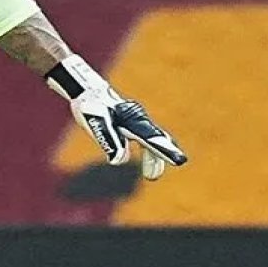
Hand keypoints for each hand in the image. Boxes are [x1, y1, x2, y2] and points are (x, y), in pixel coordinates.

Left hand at [71, 92, 187, 180]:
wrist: (87, 90)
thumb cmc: (92, 106)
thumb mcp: (97, 123)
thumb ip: (109, 140)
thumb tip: (120, 161)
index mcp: (131, 119)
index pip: (150, 138)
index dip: (165, 150)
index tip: (180, 160)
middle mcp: (137, 119)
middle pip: (155, 138)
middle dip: (165, 152)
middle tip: (178, 163)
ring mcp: (134, 120)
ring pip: (150, 139)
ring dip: (154, 157)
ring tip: (152, 176)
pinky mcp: (129, 123)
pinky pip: (144, 138)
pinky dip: (149, 150)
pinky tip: (148, 162)